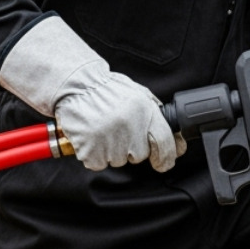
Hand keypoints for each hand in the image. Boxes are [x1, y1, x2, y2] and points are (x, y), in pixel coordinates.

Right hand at [0, 16, 181, 171]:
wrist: (75, 85)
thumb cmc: (106, 89)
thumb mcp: (138, 94)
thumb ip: (155, 114)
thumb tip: (174, 139)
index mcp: (145, 111)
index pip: (165, 143)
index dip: (166, 157)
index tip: (163, 163)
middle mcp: (130, 126)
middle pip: (139, 155)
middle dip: (130, 148)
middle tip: (117, 130)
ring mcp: (110, 140)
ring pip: (118, 161)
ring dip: (111, 151)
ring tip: (102, 129)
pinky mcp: (91, 150)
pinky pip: (98, 163)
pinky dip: (93, 154)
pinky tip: (91, 136)